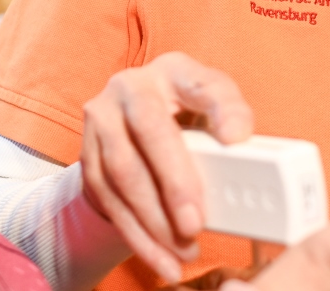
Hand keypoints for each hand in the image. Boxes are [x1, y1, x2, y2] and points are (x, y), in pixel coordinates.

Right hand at [79, 51, 255, 282]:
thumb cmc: (185, 119)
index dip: (222, 108)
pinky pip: (109, 200)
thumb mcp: (210, 112)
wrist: (132, 128)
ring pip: (123, 173)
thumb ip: (229, 125)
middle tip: (195, 224)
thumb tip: (242, 149)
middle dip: (173, 183)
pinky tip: (160, 258)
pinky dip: (136, 235)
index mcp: (174, 70)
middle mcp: (130, 86)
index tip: (237, 137)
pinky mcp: (87, 155)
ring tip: (182, 250)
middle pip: (151, 131)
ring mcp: (101, 119)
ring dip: (153, 219)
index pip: (203, 83)